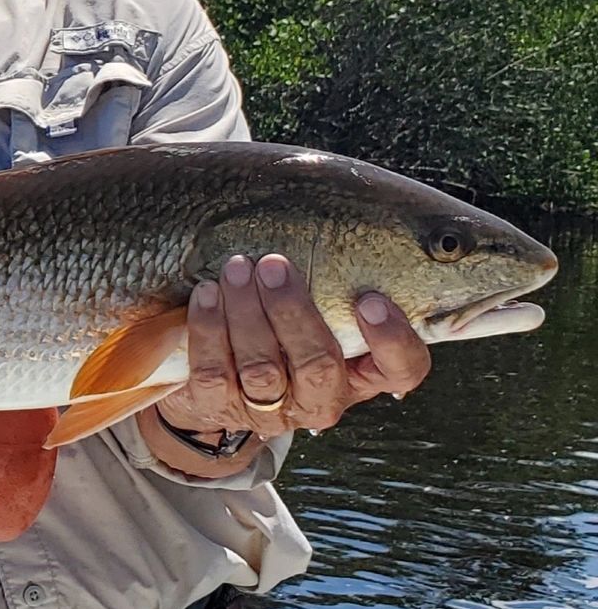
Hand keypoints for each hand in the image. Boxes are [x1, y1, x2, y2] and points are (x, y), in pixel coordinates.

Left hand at [151, 253, 429, 442]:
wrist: (218, 384)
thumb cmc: (283, 326)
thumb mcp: (321, 308)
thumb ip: (337, 278)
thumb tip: (335, 197)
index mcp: (362, 374)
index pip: (403, 369)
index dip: (392, 339)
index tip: (370, 299)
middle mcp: (322, 399)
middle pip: (319, 364)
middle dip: (294, 311)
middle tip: (274, 265)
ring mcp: (271, 411)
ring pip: (262, 369)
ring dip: (247, 315)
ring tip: (236, 269)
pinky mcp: (221, 409)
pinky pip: (214, 373)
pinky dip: (209, 330)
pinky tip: (206, 295)